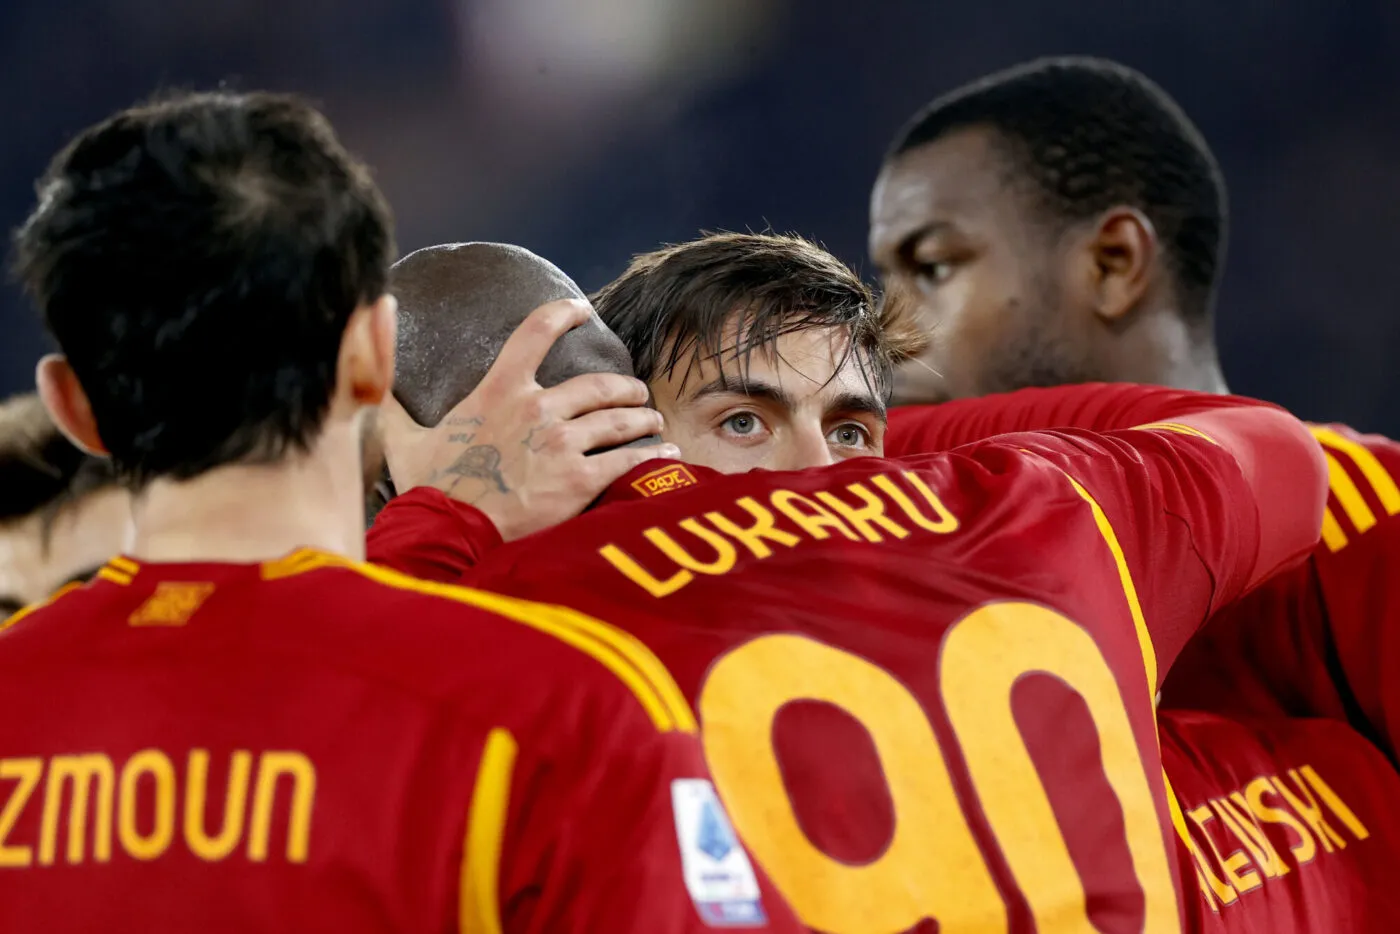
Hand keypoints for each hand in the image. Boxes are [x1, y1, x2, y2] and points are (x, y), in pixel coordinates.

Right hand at [380, 298, 679, 540]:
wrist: (450, 532)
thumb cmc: (430, 489)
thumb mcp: (405, 440)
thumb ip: (391, 406)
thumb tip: (364, 382)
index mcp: (499, 389)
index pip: (536, 331)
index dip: (564, 313)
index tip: (583, 309)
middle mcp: (537, 408)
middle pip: (599, 385)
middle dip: (625, 387)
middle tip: (636, 392)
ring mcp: (561, 443)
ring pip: (620, 419)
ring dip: (642, 418)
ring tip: (653, 421)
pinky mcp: (580, 479)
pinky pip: (629, 460)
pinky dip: (652, 455)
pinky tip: (666, 454)